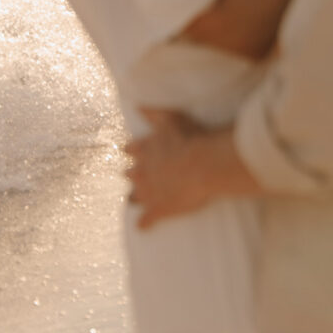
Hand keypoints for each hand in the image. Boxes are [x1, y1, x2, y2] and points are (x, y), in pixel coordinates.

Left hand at [125, 109, 215, 228]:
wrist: (203, 165)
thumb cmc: (189, 138)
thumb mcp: (171, 118)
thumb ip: (153, 112)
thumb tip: (137, 105)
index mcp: (144, 149)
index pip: (130, 149)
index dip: (132, 150)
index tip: (130, 150)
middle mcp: (141, 171)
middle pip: (130, 174)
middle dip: (133, 174)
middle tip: (135, 175)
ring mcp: (148, 192)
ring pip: (134, 197)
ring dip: (135, 197)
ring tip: (134, 199)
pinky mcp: (158, 210)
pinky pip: (146, 220)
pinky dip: (144, 223)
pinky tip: (142, 226)